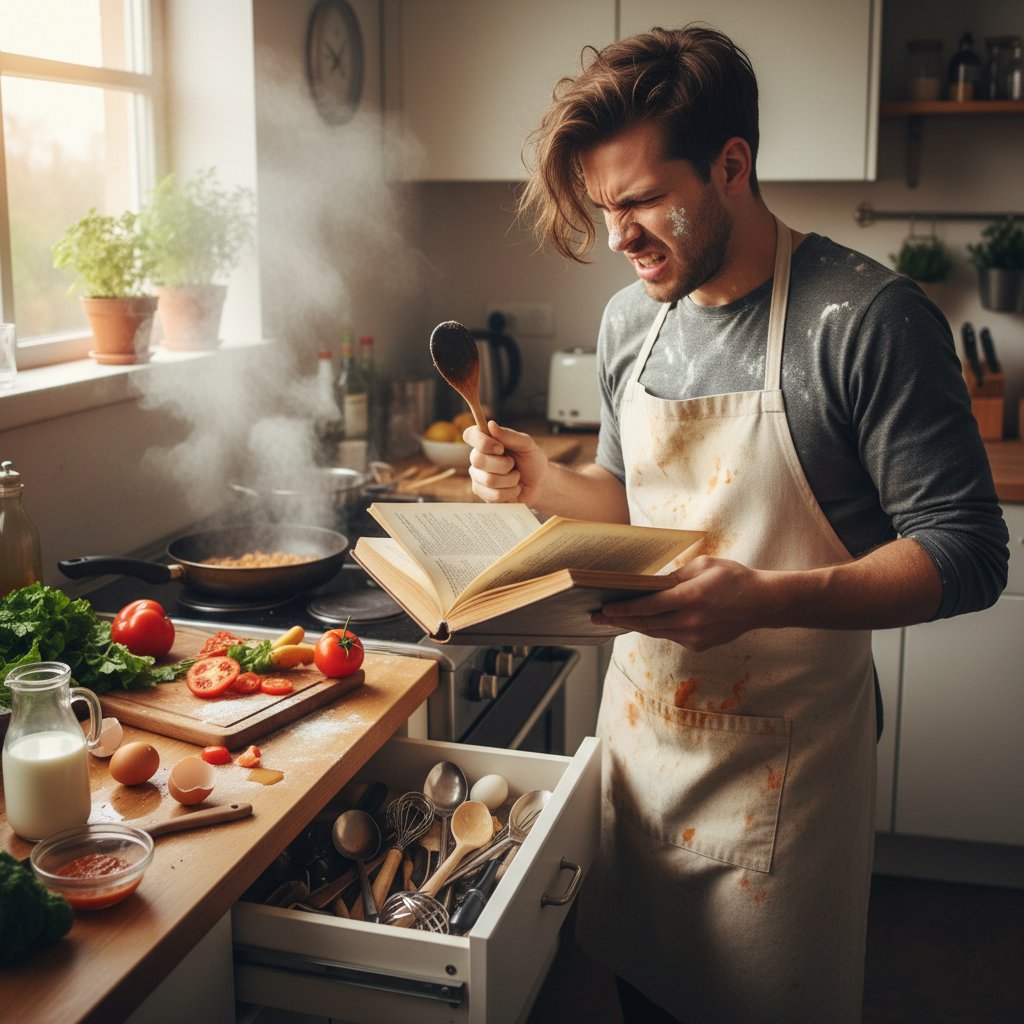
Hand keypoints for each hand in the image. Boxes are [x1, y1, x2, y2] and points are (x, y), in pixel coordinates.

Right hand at [465, 422, 548, 504]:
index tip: (500, 448)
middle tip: (513, 465)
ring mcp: (478, 476)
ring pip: (489, 480)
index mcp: (486, 441)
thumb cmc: (532, 461)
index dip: (482, 442)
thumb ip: (510, 435)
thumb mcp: (527, 445)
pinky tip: (514, 489)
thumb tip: (491, 424)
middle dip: (504, 464)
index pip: (470, 435)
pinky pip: (494, 495)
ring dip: (511, 479)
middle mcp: (478, 457)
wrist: (539, 484)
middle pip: (478, 460)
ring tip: (516, 477)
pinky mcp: (483, 493)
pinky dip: (511, 492)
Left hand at [593, 556, 772, 651]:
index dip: (623, 609)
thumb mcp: (703, 565)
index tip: (603, 609)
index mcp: (692, 597)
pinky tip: (640, 621)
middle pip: (647, 622)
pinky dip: (654, 628)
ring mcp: (695, 636)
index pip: (649, 605)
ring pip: (655, 631)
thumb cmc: (732, 577)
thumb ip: (675, 576)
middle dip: (619, 620)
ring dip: (634, 625)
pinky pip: (669, 635)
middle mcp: (692, 620)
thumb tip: (650, 584)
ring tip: (611, 619)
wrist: (762, 603)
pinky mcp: (698, 645)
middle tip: (595, 617)